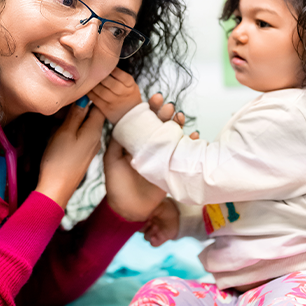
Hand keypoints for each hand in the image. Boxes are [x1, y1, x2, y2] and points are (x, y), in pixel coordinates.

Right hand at [37, 102, 104, 208]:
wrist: (56, 189)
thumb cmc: (59, 160)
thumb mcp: (65, 132)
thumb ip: (76, 114)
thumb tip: (85, 98)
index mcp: (95, 130)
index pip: (99, 105)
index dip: (91, 95)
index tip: (77, 90)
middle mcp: (96, 138)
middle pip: (92, 115)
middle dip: (79, 108)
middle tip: (63, 105)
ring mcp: (90, 147)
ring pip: (85, 125)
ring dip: (73, 119)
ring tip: (58, 119)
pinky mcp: (83, 155)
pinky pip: (80, 136)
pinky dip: (72, 130)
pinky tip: (60, 132)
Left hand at [87, 67, 141, 123]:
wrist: (132, 116)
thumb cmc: (128, 96)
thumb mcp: (131, 86)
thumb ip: (120, 77)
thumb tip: (104, 65)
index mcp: (131, 86)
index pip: (122, 76)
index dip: (113, 70)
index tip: (106, 65)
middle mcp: (124, 93)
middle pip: (110, 83)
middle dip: (100, 76)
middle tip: (93, 70)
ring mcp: (114, 102)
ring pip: (101, 91)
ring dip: (93, 84)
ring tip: (88, 78)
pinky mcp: (106, 109)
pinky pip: (95, 99)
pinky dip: (90, 93)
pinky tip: (87, 88)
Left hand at [103, 93, 188, 220]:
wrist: (127, 208)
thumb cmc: (116, 183)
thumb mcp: (112, 160)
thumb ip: (117, 142)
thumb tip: (122, 122)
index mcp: (135, 140)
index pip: (144, 119)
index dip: (150, 107)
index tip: (154, 98)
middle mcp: (150, 145)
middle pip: (161, 123)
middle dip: (165, 112)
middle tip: (168, 107)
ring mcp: (162, 155)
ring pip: (173, 134)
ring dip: (178, 124)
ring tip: (180, 117)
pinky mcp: (172, 166)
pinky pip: (183, 152)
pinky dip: (190, 143)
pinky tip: (193, 136)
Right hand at [141, 197, 179, 246]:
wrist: (179, 215)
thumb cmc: (167, 208)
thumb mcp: (156, 205)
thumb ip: (147, 209)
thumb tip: (139, 211)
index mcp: (145, 218)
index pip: (135, 222)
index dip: (137, 221)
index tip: (143, 216)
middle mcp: (148, 226)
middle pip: (139, 230)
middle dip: (144, 227)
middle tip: (150, 221)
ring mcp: (154, 233)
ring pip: (146, 237)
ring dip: (150, 233)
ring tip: (156, 227)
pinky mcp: (160, 239)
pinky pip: (153, 244)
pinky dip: (153, 241)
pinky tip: (155, 237)